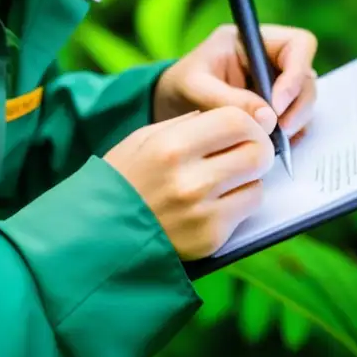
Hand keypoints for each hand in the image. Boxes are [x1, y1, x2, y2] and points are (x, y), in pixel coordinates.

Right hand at [103, 106, 273, 258]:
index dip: (248, 121)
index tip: (246, 127)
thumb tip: (235, 117)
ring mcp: (201, 213)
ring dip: (248, 178)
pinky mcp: (209, 239)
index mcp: (171, 147)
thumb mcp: (144, 138)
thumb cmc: (123, 179)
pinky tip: (214, 203)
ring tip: (224, 179)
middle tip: (247, 151)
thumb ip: (189, 124)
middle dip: (258, 148)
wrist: (98, 235)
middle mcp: (189, 181)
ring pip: (257, 183)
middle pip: (256, 152)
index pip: (236, 121)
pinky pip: (246, 212)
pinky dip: (238, 204)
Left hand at [152, 24, 317, 142]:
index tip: (277, 104)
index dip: (296, 73)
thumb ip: (227, 99)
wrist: (170, 105)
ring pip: (305, 100)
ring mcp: (277, 83)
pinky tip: (273, 146)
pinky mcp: (276, 107)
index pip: (298, 44)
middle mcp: (271, 58)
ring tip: (273, 142)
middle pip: (307, 76)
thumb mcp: (194, 88)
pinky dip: (290, 134)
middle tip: (279, 131)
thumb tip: (268, 118)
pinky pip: (296, 119)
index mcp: (252, 39)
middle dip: (298, 105)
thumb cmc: (179, 86)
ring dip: (296, 122)